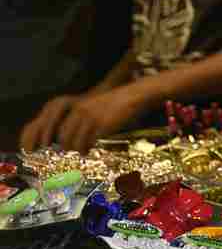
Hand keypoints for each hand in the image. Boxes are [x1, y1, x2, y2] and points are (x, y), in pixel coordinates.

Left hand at [21, 87, 149, 151]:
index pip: (61, 129)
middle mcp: (82, 113)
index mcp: (78, 108)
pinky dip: (89, 148)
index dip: (61, 141)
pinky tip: (92, 148)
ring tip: (83, 151)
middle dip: (67, 147)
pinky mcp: (103, 126)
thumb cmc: (115, 103)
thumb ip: (82, 117)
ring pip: (76, 143)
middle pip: (65, 138)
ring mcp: (92, 120)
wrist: (133, 96)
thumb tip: (72, 135)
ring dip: (78, 150)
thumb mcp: (94, 106)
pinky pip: (91, 142)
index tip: (64, 146)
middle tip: (73, 151)